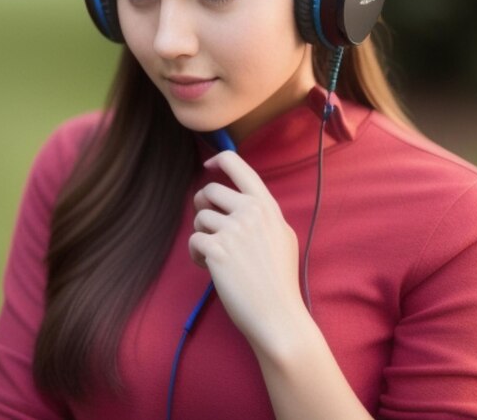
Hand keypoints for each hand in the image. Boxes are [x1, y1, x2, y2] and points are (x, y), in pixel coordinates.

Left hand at [188, 151, 306, 352]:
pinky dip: (196, 255)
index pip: (237, 164)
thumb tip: (239, 199)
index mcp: (267, 206)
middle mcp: (251, 211)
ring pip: (200, 218)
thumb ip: (262, 214)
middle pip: (210, 190)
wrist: (278, 316)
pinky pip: (193, 241)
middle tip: (208, 228)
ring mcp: (234, 229)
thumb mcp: (282, 236)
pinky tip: (211, 269)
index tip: (208, 167)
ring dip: (201, 237)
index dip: (218, 161)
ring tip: (215, 257)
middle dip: (202, 206)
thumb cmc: (279, 281)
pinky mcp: (217, 249)